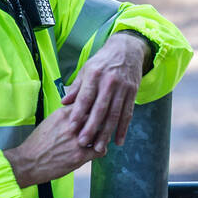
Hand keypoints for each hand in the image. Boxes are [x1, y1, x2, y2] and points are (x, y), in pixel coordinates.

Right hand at [4, 106, 101, 187]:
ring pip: (101, 133)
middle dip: (101, 120)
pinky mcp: (80, 156)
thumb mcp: (50, 121)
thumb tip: (79, 111)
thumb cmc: (37, 144)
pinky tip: (96, 149)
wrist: (27, 162)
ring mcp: (77, 141)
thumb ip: (66, 116)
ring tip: (100, 137)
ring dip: (102, 135)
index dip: (94, 107)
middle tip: (102, 124)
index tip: (96, 111)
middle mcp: (72, 125)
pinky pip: (100, 150)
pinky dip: (100, 149)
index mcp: (63, 114)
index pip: (87, 103)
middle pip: (97, 117)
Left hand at [61, 32, 147, 154]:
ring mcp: (123, 88)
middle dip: (91, 127)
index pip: (85, 97)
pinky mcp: (133, 93)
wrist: (127, 50)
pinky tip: (118, 141)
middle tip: (83, 142)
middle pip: (100, 109)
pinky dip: (123, 129)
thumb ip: (77, 87)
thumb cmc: (102, 61)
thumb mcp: (87, 69)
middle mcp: (109, 82)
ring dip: (107, 133)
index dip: (78, 112)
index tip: (71, 127)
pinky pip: (128, 114)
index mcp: (94, 75)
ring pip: (114, 114)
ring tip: (100, 147)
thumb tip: (64, 102)